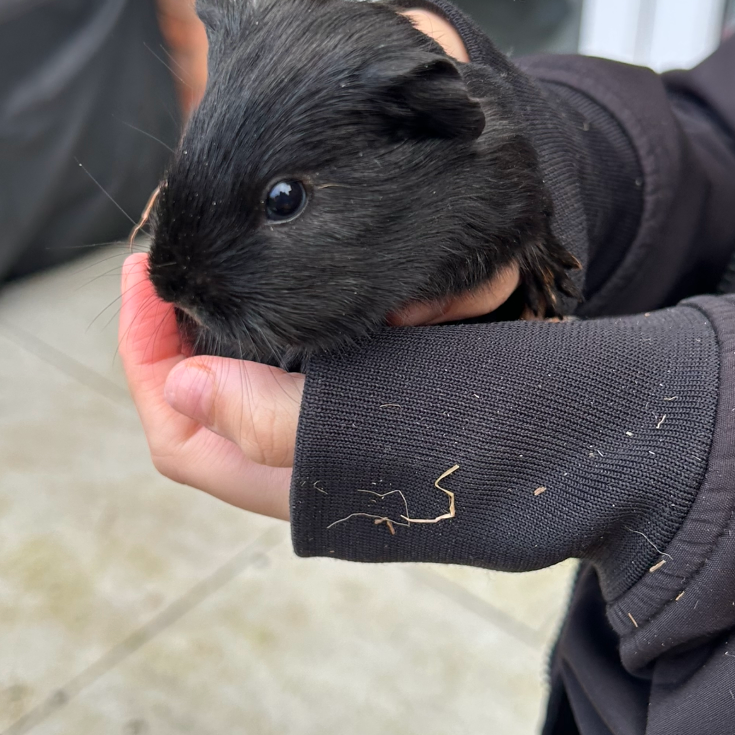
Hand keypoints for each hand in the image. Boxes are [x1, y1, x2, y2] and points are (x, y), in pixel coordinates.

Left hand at [121, 3, 518, 516]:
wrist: (592, 443)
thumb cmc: (481, 431)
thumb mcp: (368, 417)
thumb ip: (267, 413)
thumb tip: (178, 385)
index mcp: (287, 483)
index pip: (175, 434)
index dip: (143, 355)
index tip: (143, 272)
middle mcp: (301, 473)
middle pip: (199, 408)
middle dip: (174, 332)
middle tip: (172, 251)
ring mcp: (338, 448)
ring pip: (248, 390)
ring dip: (223, 327)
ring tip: (217, 257)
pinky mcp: (376, 419)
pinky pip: (303, 376)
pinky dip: (281, 329)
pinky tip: (292, 280)